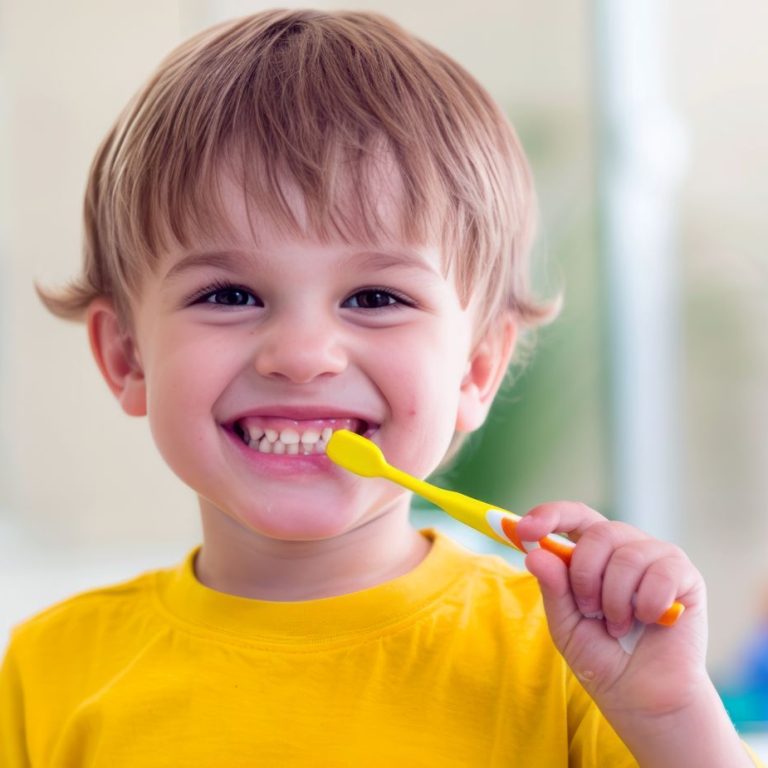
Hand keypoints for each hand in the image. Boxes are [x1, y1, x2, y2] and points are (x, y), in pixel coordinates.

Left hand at [515, 501, 709, 720]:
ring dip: (615, 599)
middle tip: (589, 610)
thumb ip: (553, 588)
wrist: (642, 697)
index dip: (550, 515)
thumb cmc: (602, 657)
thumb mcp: (565, 624)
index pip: (574, 516)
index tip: (525, 530)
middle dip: (586, 575)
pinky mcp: (685, 576)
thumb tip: (535, 553)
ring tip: (617, 626)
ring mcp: (657, 557)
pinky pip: (661, 573)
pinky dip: (648, 604)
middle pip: (599, 532)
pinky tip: (649, 621)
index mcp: (594, 552)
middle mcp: (625, 547)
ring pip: (627, 555)